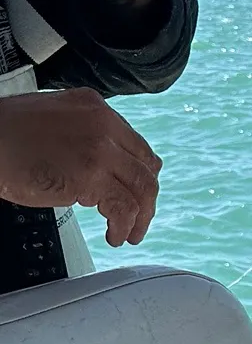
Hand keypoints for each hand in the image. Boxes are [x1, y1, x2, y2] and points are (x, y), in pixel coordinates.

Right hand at [0, 90, 160, 246]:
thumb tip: (112, 162)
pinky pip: (124, 208)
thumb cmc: (9, 134)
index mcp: (95, 108)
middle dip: (146, 200)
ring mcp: (99, 150)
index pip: (137, 145)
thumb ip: (87, 136)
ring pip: (142, 190)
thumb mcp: (56, 120)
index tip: (140, 193)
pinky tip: (114, 235)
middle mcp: (103, 125)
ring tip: (128, 234)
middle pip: (145, 169)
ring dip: (139, 218)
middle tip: (139, 219)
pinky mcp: (91, 176)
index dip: (143, 174)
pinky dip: (123, 227)